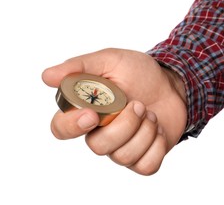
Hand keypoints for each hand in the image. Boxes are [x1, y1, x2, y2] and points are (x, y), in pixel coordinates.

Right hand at [42, 48, 186, 174]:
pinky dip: (157, 145)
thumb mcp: (111, 60)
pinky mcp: (144, 158)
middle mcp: (101, 133)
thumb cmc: (140, 73)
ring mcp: (122, 147)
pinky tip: (158, 128)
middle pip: (98, 147)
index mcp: (87, 110)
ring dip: (144, 131)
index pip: (62, 128)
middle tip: (138, 104)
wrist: (174, 85)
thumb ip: (81, 66)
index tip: (92, 115)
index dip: (72, 126)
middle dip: (124, 125)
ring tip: (150, 113)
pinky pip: (146, 165)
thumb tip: (47, 77)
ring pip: (123, 156)